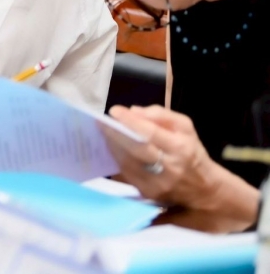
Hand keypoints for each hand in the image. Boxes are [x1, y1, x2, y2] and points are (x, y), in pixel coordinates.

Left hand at [104, 105, 258, 230]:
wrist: (204, 188)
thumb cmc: (191, 151)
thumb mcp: (185, 127)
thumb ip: (161, 115)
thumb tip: (134, 111)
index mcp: (180, 148)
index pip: (151, 133)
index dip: (130, 122)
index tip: (114, 111)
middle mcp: (169, 168)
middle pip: (136, 149)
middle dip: (115, 134)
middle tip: (100, 121)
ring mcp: (157, 184)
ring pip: (128, 162)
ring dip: (113, 146)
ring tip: (103, 132)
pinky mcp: (148, 193)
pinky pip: (126, 174)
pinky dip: (117, 159)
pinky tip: (112, 148)